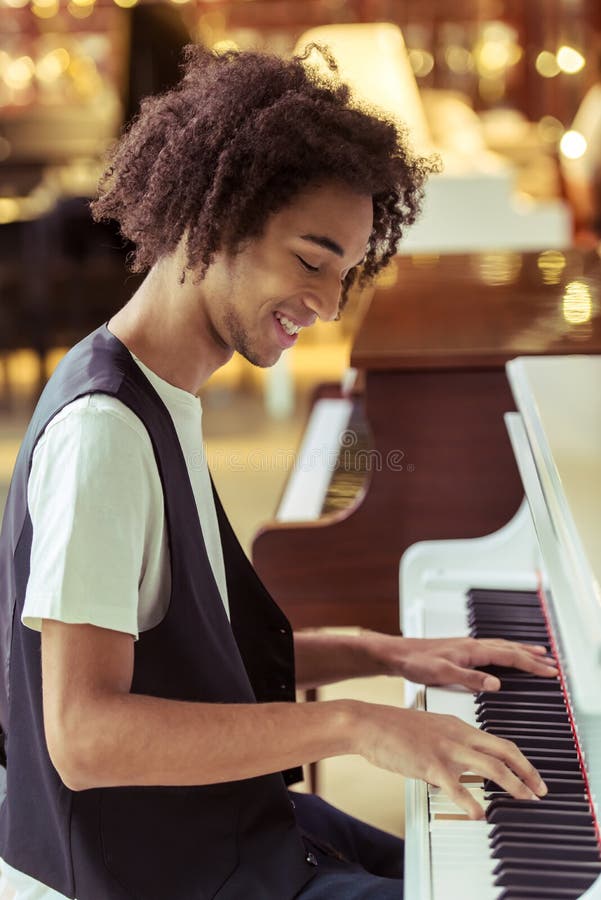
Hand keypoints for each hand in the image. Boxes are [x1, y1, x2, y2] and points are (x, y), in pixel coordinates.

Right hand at [352, 702, 547, 818]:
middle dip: (527, 771)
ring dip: (513, 784)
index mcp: (457, 726)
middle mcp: (457, 735)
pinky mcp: (429, 764)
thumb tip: (462, 764)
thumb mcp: (430, 729)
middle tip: (540, 790)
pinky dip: (471, 802)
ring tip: (525, 799)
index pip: (499, 742)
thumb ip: (449, 743)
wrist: (368, 723)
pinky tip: (479, 814)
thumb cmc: (393, 728)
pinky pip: (456, 786)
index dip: (520, 760)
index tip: (532, 776)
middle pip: (504, 750)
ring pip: (490, 765)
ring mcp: (445, 749)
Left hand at [364, 633, 557, 691]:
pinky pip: (491, 648)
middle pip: (509, 648)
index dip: (531, 664)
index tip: (550, 671)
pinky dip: (505, 651)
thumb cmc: (415, 662)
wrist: (396, 654)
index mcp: (472, 650)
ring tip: (538, 653)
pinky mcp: (459, 651)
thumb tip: (496, 684)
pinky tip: (504, 655)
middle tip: (552, 664)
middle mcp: (471, 645)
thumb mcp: (442, 674)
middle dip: (532, 656)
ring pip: (501, 646)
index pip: (509, 655)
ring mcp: (466, 646)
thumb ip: (470, 679)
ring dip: (521, 650)